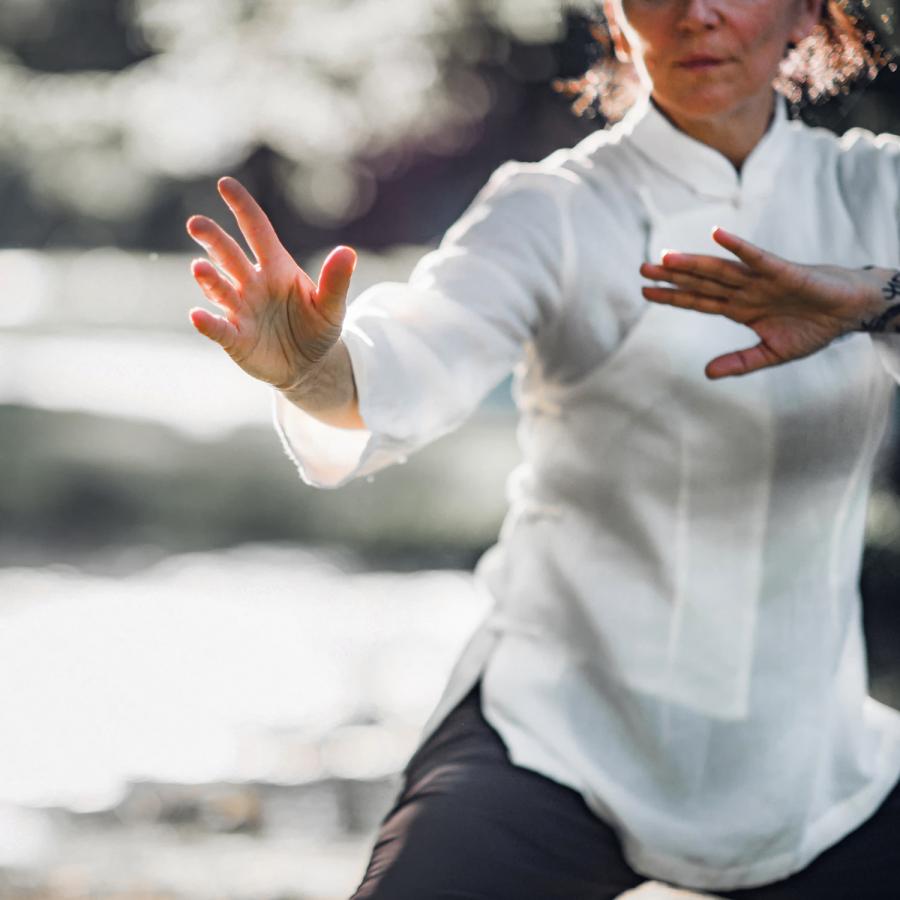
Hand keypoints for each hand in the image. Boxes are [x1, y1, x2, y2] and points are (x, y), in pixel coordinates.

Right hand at [186, 176, 356, 390]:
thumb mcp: (331, 306)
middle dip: (213, 240)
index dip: (242, 208)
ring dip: (208, 279)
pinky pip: (219, 329)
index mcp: (276, 267)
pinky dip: (208, 323)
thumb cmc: (318, 327)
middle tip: (196, 224)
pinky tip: (198, 316)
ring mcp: (241, 310)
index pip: (257, 230)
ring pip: (220, 289)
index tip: (225, 184)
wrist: (310, 366)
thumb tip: (348, 252)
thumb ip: (336, 281)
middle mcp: (252, 283)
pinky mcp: (236, 339)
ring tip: (199, 268)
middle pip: (229, 255)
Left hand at [639, 227, 883, 378]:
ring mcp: (760, 279)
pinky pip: (756, 257)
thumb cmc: (812, 328)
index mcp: (739, 308)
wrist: (849, 313)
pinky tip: (717, 235)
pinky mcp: (783, 271)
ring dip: (693, 263)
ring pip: (720, 269)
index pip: (698, 300)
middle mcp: (744, 290)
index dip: (672, 296)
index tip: (645, 291)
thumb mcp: (771, 353)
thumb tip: (707, 373)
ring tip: (666, 257)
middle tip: (642, 268)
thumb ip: (740, 362)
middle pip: (701, 281)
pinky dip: (737, 247)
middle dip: (672, 275)